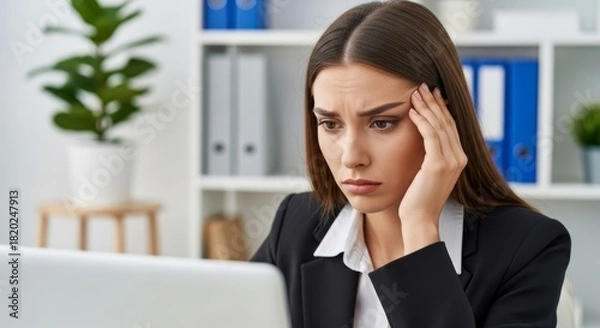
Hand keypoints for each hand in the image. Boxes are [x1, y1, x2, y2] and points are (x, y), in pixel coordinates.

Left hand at [399, 83, 467, 253]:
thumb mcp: (426, 173)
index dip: (440, 109)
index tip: (430, 94)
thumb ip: (428, 156)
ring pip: (439, 125)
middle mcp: (459, 158)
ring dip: (426, 107)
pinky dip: (421, 121)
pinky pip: (430, 135)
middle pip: (447, 122)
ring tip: (415, 93)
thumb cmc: (417, 199)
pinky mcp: (438, 164)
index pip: (450, 127)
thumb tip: (420, 139)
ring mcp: (451, 161)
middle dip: (433, 102)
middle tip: (422, 86)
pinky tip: (411, 111)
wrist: (419, 220)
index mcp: (458, 159)